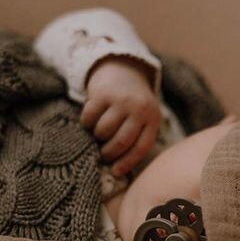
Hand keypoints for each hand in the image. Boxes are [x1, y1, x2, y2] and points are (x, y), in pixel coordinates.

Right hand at [80, 56, 160, 176]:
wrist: (122, 68)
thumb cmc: (131, 104)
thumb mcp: (143, 117)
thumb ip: (137, 137)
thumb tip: (119, 171)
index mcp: (152, 118)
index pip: (141, 147)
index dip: (127, 163)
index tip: (115, 172)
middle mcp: (140, 109)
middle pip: (121, 142)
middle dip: (109, 153)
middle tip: (103, 154)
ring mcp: (121, 100)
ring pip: (103, 131)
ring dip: (97, 136)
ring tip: (99, 133)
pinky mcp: (103, 92)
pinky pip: (89, 118)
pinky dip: (86, 122)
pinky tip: (90, 119)